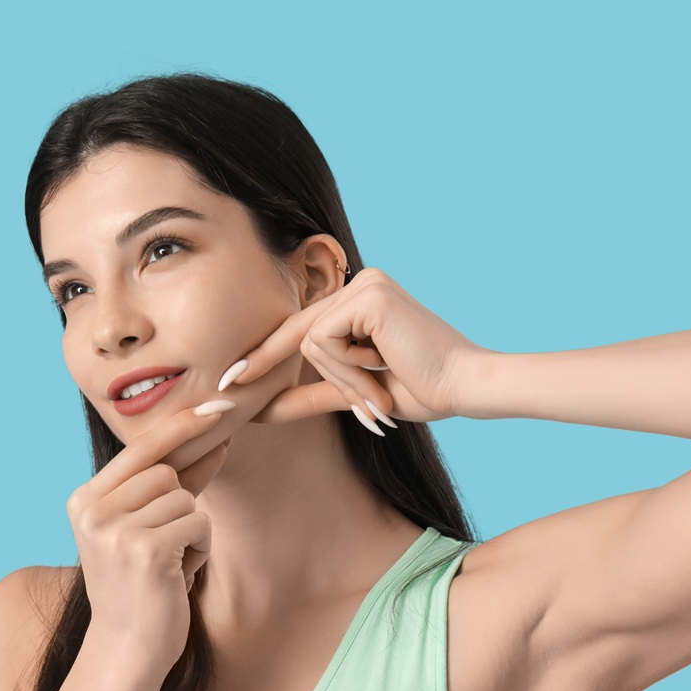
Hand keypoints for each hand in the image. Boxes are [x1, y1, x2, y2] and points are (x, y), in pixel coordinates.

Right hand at [65, 405, 231, 673]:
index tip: (216, 406)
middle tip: (165, 549)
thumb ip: (173, 484)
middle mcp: (92, 509)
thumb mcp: (147, 529)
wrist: (127, 651)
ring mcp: (115, 529)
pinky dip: (200, 548)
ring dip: (192, 531)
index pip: (139, 449)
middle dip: (182, 506)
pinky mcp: (145, 549)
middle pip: (166, 471)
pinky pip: (198, 522)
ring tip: (168, 566)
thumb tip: (214, 437)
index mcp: (84, 500)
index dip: (180, 427)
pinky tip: (177, 576)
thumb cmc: (141, 588)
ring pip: (186, 498)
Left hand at [219, 268, 489, 427]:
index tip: (230, 378)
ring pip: (310, 341)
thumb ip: (313, 392)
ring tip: (377, 393)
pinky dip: (346, 369)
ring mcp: (365, 284)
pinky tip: (380, 371)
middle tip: (226, 383)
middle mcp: (361, 282)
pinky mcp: (368, 296)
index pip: (303, 326)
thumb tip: (263, 408)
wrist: (463, 386)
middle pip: (298, 330)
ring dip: (340, 378)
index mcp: (361, 300)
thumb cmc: (422, 390)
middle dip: (265, 362)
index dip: (266, 354)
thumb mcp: (356, 391)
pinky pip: (323, 341)